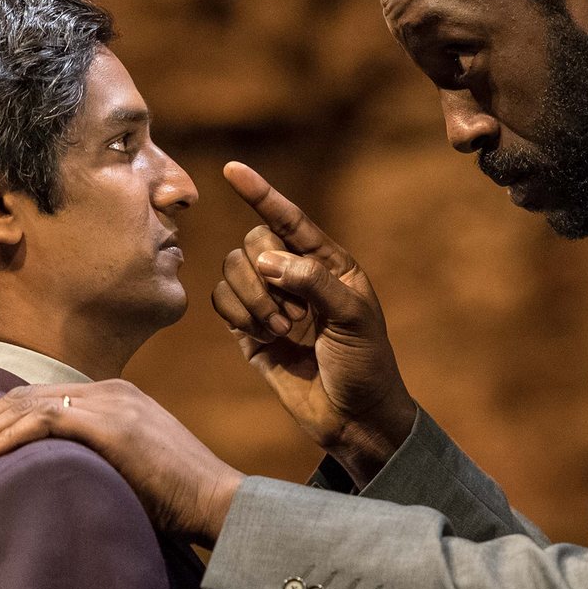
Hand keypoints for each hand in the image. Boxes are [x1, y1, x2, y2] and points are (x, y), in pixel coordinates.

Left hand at [0, 381, 243, 546]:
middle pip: (24, 398)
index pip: (39, 398)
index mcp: (114, 398)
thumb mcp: (128, 473)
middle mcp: (109, 391)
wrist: (220, 502)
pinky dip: (8, 439)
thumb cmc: (179, 502)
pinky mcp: (112, 423)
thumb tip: (50, 484)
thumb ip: (93, 464)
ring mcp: (112, 403)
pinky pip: (46, 422)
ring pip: (26, 406)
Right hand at [213, 161, 415, 485]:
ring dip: (253, 299)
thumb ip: (313, 282)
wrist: (353, 418)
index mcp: (329, 263)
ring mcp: (271, 301)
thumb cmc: (365, 365)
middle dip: (265, 275)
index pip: (289, 220)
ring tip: (282, 330)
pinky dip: (237, 314)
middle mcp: (296, 275)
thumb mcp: (353, 318)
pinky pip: (222, 301)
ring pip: (233, 270)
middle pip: (254, 242)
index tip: (232, 169)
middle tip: (294, 314)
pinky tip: (264, 337)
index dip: (261, 194)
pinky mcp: (249, 329)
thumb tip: (268, 260)